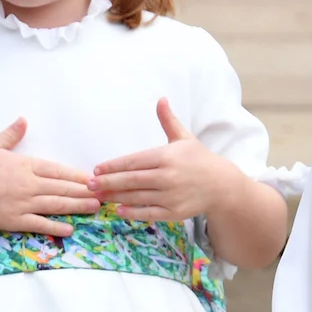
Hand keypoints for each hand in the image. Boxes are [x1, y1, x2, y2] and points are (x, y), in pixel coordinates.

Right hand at [0, 118, 99, 236]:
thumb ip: (10, 135)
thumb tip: (24, 120)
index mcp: (25, 165)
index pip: (57, 170)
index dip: (77, 175)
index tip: (93, 178)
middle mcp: (29, 184)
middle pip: (62, 187)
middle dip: (84, 191)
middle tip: (104, 194)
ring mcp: (23, 204)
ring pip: (56, 205)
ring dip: (77, 206)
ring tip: (94, 208)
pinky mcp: (15, 220)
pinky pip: (40, 224)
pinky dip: (56, 226)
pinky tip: (70, 228)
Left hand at [89, 98, 240, 221]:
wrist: (221, 185)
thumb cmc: (198, 160)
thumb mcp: (184, 138)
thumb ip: (168, 120)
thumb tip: (161, 99)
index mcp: (167, 156)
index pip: (133, 161)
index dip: (113, 166)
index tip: (97, 169)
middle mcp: (167, 176)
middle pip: (131, 180)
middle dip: (108, 182)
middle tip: (89, 184)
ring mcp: (171, 196)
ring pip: (137, 197)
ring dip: (116, 197)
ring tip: (99, 196)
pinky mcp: (174, 212)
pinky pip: (149, 213)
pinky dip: (133, 212)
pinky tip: (119, 210)